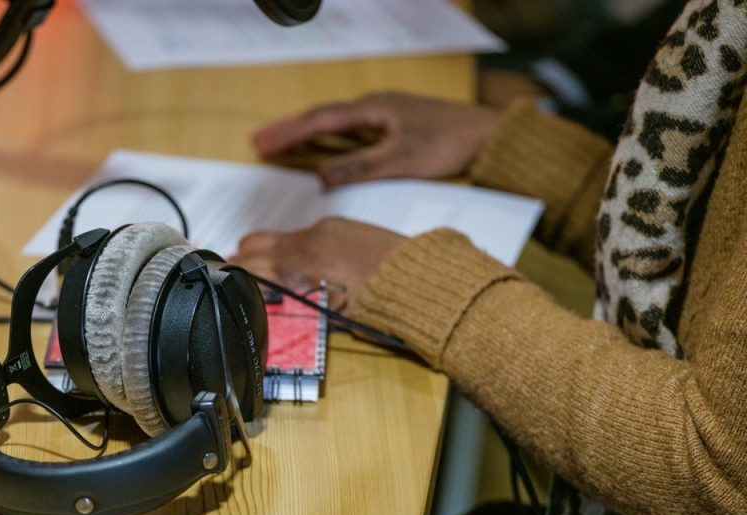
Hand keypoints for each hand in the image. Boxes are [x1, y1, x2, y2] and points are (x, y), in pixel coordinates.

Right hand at [231, 217, 403, 312]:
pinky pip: (302, 234)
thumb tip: (278, 304)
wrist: (425, 278)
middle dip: (242, 259)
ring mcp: (327, 228)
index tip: (222, 281)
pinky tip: (292, 261)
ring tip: (252, 266)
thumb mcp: (336, 312)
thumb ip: (300, 303)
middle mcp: (312, 237)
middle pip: (258, 243)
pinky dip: (289, 246)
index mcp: (306, 260)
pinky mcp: (341, 226)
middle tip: (230, 274)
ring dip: (264, 251)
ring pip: (280, 236)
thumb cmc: (384, 301)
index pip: (256, 265)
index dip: (235, 275)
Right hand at [253, 91, 502, 186]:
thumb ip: (359, 168)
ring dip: (306, 134)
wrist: (487, 137)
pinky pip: (351, 131)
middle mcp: (375, 107)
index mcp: (373, 109)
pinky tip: (322, 146)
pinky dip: (329, 139)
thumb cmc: (449, 143)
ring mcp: (384, 116)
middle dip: (289, 130)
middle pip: (322, 118)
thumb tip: (320, 176)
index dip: (289, 132)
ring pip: (335, 124)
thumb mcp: (400, 160)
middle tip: (259, 140)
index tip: (262, 141)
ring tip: (280, 143)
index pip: (320, 120)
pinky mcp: (393, 127)